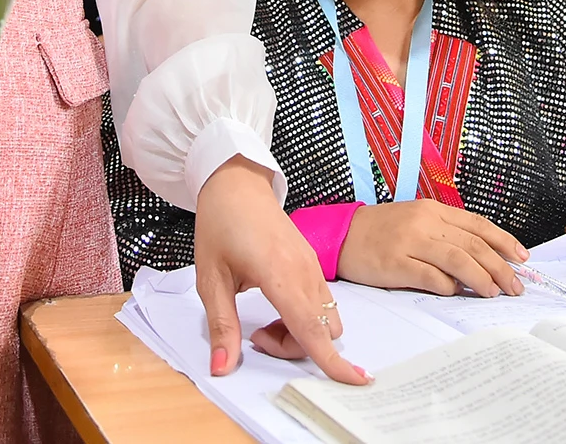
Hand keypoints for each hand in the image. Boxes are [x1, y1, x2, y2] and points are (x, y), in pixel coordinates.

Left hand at [194, 158, 367, 384]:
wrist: (236, 184)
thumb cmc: (221, 225)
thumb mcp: (210, 278)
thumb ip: (221, 326)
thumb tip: (222, 368)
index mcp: (280, 274)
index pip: (312, 328)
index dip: (332, 361)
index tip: (355, 381)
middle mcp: (305, 271)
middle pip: (322, 331)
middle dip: (296, 347)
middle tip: (255, 335)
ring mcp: (313, 266)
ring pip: (325, 319)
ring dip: (301, 333)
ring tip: (263, 321)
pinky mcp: (313, 263)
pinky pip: (322, 303)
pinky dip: (305, 317)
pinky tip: (276, 306)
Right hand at [336, 200, 526, 297]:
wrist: (342, 235)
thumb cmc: (382, 232)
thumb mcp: (417, 222)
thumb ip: (446, 236)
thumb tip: (482, 261)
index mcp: (433, 210)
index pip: (478, 225)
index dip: (504, 242)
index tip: (522, 259)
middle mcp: (425, 223)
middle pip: (473, 244)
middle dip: (500, 267)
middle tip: (515, 286)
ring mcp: (409, 242)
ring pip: (458, 259)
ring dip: (481, 278)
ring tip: (493, 292)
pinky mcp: (395, 263)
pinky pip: (430, 276)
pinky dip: (448, 286)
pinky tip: (455, 292)